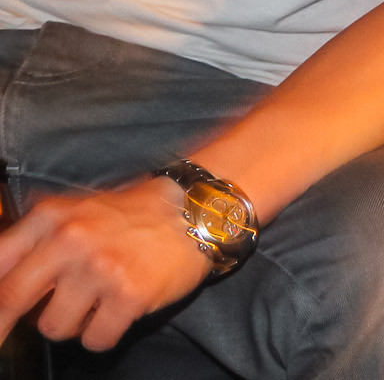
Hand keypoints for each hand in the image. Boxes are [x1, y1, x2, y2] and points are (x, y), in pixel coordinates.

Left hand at [0, 178, 210, 350]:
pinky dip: (102, 334)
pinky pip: (95, 340)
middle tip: (1, 339)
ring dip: (70, 325)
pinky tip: (116, 314)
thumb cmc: (134, 216)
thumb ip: (36, 240)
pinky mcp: (129, 294)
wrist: (197, 211)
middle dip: (3, 325)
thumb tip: (2, 282)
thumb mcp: (77, 212)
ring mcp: (101, 268)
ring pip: (53, 327)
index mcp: (52, 218)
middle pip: (11, 299)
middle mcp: (71, 240)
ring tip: (92, 305)